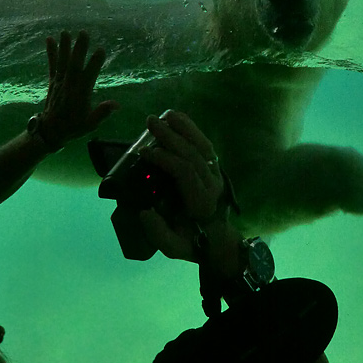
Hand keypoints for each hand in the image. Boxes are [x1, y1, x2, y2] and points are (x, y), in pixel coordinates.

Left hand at [37, 30, 118, 148]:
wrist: (50, 131)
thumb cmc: (74, 126)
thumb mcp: (90, 124)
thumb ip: (101, 113)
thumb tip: (116, 105)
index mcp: (80, 95)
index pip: (88, 76)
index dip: (94, 63)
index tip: (101, 50)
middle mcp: (69, 85)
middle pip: (75, 65)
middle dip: (79, 49)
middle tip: (84, 33)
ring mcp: (60, 82)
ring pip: (63, 62)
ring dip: (64, 46)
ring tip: (66, 32)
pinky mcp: (53, 81)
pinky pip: (52, 65)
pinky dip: (51, 52)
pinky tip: (49, 39)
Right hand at [137, 111, 225, 260]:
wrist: (217, 241)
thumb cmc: (191, 243)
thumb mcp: (173, 248)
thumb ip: (159, 233)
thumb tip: (144, 211)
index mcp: (201, 200)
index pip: (185, 172)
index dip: (166, 159)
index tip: (144, 153)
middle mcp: (212, 183)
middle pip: (193, 153)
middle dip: (172, 136)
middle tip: (150, 122)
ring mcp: (216, 174)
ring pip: (203, 145)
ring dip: (185, 128)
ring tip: (166, 114)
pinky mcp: (214, 168)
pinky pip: (205, 145)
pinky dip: (193, 130)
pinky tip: (178, 119)